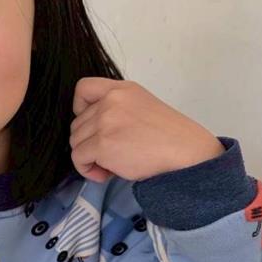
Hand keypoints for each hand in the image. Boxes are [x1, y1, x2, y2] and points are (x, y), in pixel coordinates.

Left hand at [69, 78, 224, 182]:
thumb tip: (93, 134)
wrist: (186, 153)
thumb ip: (117, 111)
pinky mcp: (102, 144)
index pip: (83, 88)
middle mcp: (111, 101)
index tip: (92, 125)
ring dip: (88, 158)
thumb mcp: (142, 107)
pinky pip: (78, 158)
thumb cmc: (170, 137)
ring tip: (111, 166)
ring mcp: (105, 121)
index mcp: (122, 89)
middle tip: (111, 155)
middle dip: (89, 142)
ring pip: (75, 142)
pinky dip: (87, 170)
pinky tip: (105, 174)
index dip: (80, 108)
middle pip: (77, 123)